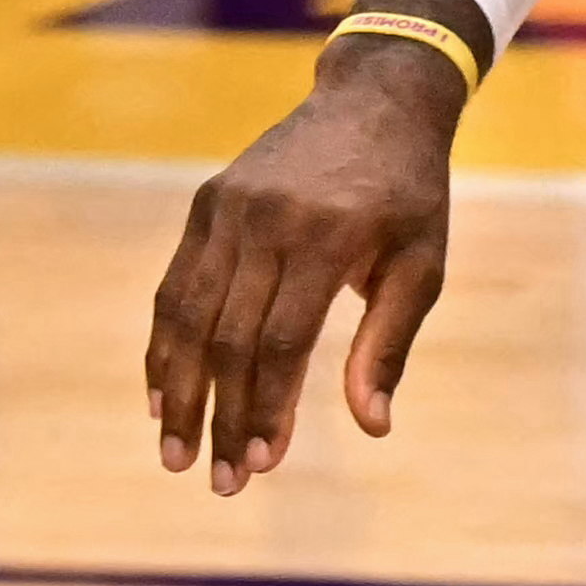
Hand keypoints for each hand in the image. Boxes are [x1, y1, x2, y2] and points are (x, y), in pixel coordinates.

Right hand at [146, 27, 466, 495]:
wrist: (376, 102)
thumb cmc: (410, 195)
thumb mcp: (423, 264)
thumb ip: (389, 344)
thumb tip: (373, 427)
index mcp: (329, 237)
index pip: (281, 341)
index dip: (266, 406)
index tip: (262, 464)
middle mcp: (268, 221)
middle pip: (228, 338)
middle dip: (220, 417)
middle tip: (219, 482)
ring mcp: (228, 209)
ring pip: (188, 316)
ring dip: (178, 391)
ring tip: (176, 453)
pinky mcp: (206, 205)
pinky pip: (175, 286)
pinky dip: (164, 343)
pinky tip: (161, 394)